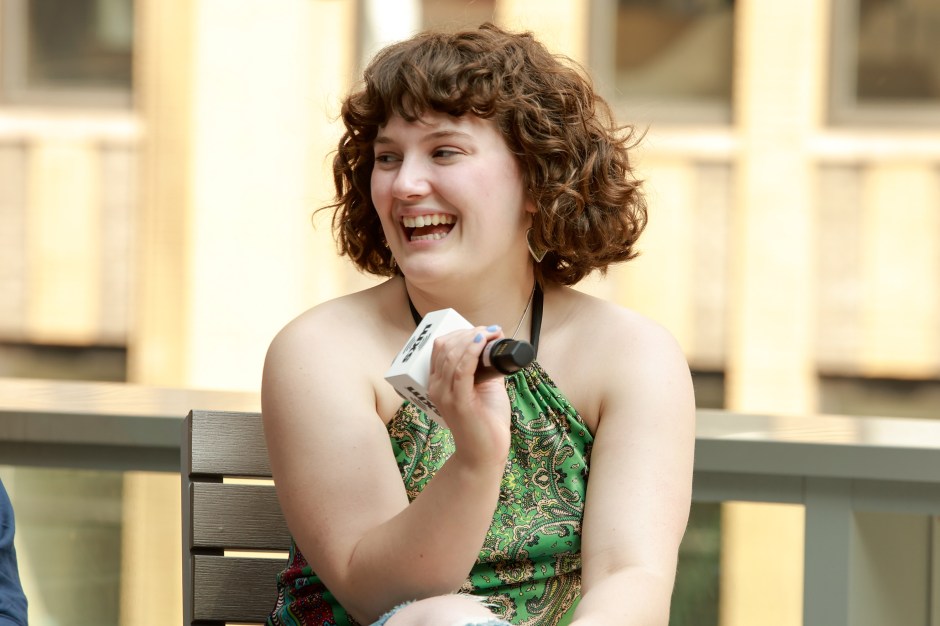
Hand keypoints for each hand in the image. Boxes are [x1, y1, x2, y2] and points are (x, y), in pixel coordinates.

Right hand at [427, 325, 511, 467]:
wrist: (485, 454)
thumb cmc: (486, 422)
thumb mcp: (484, 387)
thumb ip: (484, 368)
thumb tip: (495, 344)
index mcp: (438, 383)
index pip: (440, 348)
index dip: (460, 333)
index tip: (482, 330)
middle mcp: (436, 387)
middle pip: (445, 347)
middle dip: (468, 332)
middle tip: (490, 330)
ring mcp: (445, 395)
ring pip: (452, 355)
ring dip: (473, 338)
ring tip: (491, 333)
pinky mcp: (458, 402)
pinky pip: (461, 370)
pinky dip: (472, 352)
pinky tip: (482, 342)